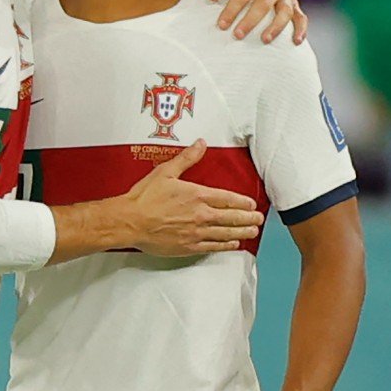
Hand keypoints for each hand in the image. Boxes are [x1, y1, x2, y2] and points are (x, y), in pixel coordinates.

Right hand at [123, 140, 262, 255]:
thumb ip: (187, 158)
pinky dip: (225, 245)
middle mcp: (201, 215)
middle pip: (231, 217)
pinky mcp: (188, 246)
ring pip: (226, 233)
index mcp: (197, 195)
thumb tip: (200, 144)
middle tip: (259, 219)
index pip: (227, 198)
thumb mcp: (166, 172)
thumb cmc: (144, 198)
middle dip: (248, 218)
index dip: (242, 202)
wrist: (130, 222)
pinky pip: (213, 246)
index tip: (252, 204)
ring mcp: (196, 232)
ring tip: (253, 232)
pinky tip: (233, 244)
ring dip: (242, 232)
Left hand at [207, 0, 305, 43]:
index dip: (232, 9)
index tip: (222, 25)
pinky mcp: (293, 4)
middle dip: (250, 20)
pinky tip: (296, 42)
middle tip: (237, 35)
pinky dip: (300, 29)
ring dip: (275, 26)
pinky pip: (300, 17)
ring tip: (264, 40)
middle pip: (263, 3)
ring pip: (284, 10)